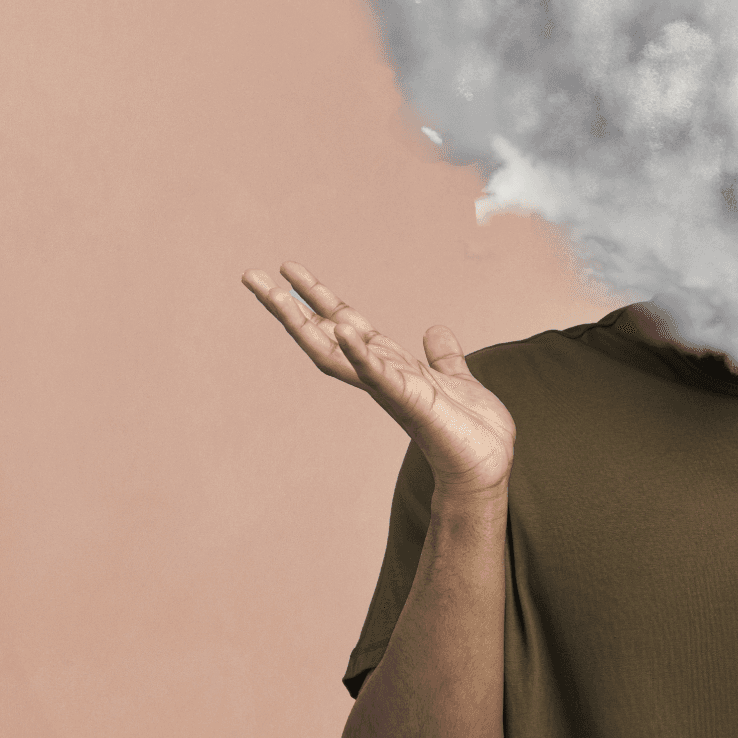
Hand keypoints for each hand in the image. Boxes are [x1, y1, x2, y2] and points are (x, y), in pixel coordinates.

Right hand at [242, 261, 515, 497]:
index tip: (288, 270)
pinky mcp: (411, 401)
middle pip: (323, 335)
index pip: (345, 325)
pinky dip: (361, 353)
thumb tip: (434, 331)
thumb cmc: (471, 431)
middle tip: (250, 276)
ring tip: (276, 295)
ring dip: (302, 325)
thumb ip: (443, 356)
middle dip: (287, 307)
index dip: (317, 297)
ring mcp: (390, 389)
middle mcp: (380, 376)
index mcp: (390, 366)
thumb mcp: (455, 379)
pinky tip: (344, 329)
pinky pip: (379, 375)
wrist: (486, 467)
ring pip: (334, 354)